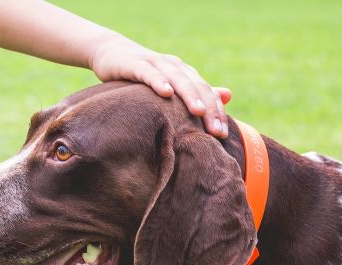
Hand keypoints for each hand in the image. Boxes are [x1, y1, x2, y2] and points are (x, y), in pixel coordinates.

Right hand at [90, 37, 230, 137]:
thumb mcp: (171, 82)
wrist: (112, 52)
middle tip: (216, 131)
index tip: (223, 135)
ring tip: (198, 111)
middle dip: (208, 108)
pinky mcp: (136, 64)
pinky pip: (149, 73)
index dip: (216, 112)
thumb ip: (197, 90)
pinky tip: (166, 93)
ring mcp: (155, 63)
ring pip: (177, 78)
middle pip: (196, 86)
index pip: (206, 92)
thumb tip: (228, 96)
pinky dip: (159, 81)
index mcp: (184, 73)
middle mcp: (174, 66)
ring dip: (188, 94)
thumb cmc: (142, 74)